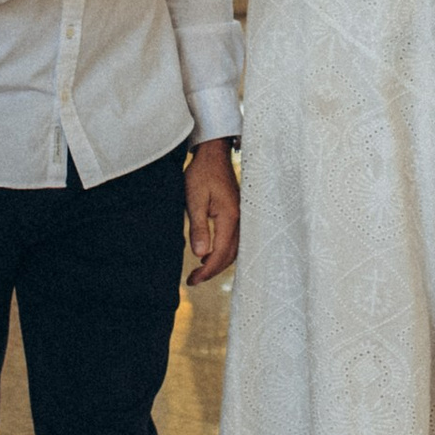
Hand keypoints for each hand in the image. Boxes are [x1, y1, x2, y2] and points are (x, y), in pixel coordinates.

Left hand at [184, 138, 239, 281]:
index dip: (207, 271)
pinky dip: (224, 252)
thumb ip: (199, 227)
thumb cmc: (202, 174)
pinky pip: (235, 240)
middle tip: (193, 280)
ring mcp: (241, 216)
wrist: (213, 154)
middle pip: (230, 255)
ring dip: (218, 263)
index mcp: (230, 217)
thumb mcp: (194, 200)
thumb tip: (200, 254)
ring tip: (200, 271)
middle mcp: (240, 220)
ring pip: (234, 250)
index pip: (220, 253)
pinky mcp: (238, 214)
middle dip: (212, 271)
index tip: (193, 280)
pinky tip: (210, 254)